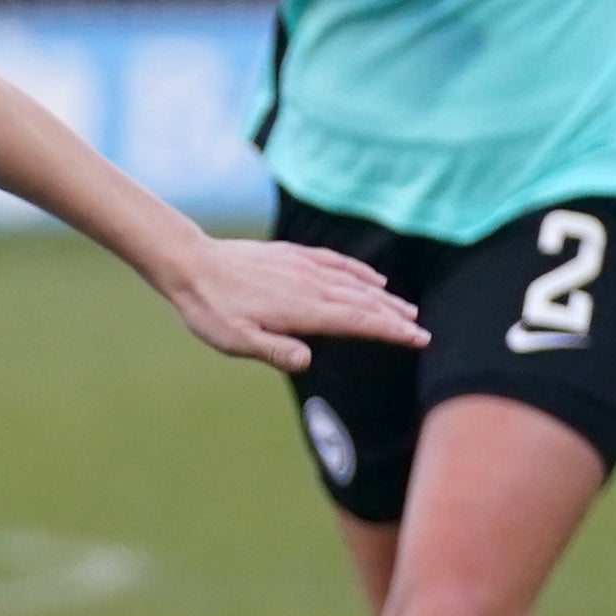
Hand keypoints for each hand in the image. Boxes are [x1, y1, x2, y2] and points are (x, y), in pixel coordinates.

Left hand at [160, 238, 425, 372]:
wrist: (192, 265)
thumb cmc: (212, 309)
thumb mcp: (236, 340)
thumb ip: (274, 350)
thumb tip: (308, 360)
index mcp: (302, 309)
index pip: (358, 321)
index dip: (390, 331)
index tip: (418, 339)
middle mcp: (310, 285)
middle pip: (364, 303)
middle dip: (396, 317)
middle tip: (423, 332)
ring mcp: (304, 267)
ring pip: (355, 284)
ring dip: (384, 298)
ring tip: (408, 311)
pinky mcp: (294, 255)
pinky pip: (337, 263)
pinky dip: (360, 273)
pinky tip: (374, 281)